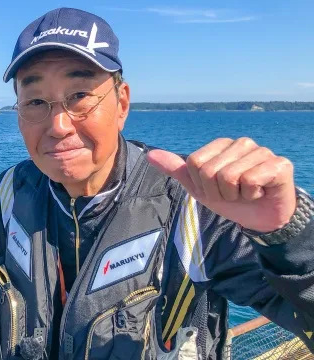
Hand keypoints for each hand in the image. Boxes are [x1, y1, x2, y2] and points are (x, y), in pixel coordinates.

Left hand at [147, 137, 296, 232]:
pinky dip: (251, 194)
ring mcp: (261, 151)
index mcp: (221, 145)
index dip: (202, 185)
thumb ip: (177, 169)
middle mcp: (241, 143)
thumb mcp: (198, 187)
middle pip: (209, 171)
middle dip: (218, 191)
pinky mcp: (278, 164)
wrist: (261, 218)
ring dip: (235, 194)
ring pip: (229, 176)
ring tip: (246, 192)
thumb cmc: (231, 199)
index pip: (194, 164)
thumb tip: (150, 154)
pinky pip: (250, 180)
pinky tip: (260, 192)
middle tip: (234, 193)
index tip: (217, 189)